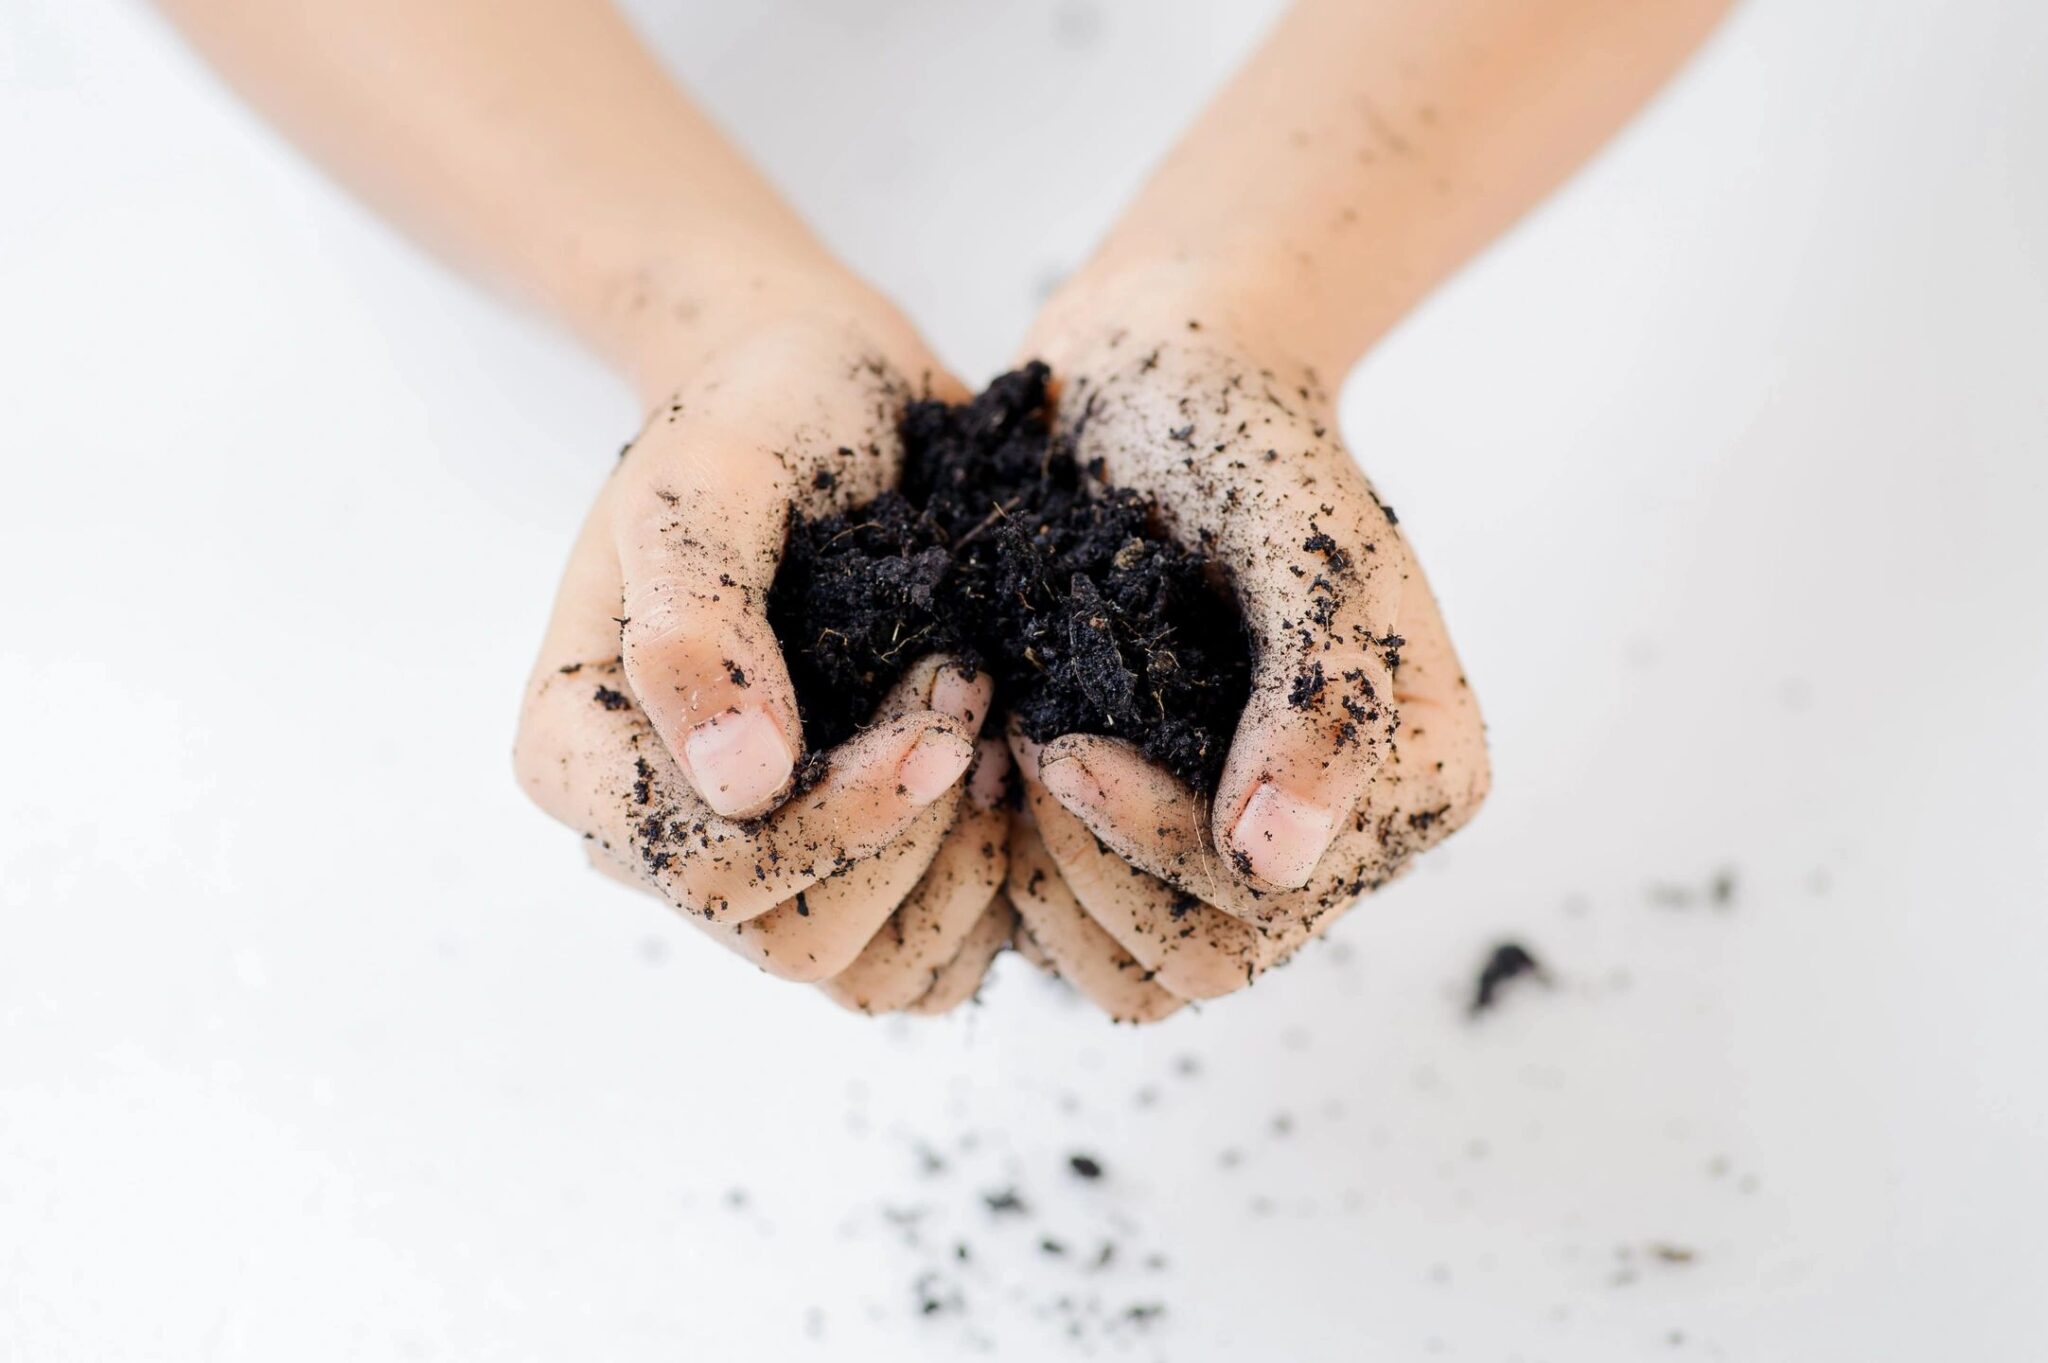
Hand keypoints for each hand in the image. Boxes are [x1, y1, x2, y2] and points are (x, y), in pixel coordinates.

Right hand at [515, 312, 1010, 1011]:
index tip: (943, 704)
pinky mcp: (843, 864)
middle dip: (911, 830)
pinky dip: (988, 889)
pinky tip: (1005, 777)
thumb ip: (699, 618)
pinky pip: (925, 958)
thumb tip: (738, 783)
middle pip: (795, 943)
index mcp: (580, 757)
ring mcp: (751, 859)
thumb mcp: (709, 478)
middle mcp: (653, 832)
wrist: (826, 393)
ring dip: (959, 867)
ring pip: (866, 972)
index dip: (841, 823)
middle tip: (969, 691)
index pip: (709, 876)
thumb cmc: (755, 418)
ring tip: (987, 730)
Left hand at [1000, 285, 1489, 1014]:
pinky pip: (1078, 930)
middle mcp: (1340, 835)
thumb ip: (1318, 697)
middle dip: (1088, 863)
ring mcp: (1242, 841)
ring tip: (1005, 750)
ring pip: (1132, 969)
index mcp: (1415, 782)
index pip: (1266, 906)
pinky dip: (1019, 869)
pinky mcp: (1156, 833)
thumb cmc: (1235, 435)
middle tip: (1023, 740)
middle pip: (1200, 959)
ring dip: (1045, 879)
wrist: (1158, 375)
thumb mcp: (1298, 541)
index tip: (1059, 737)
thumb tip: (1279, 862)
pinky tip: (991, 765)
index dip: (1150, 840)